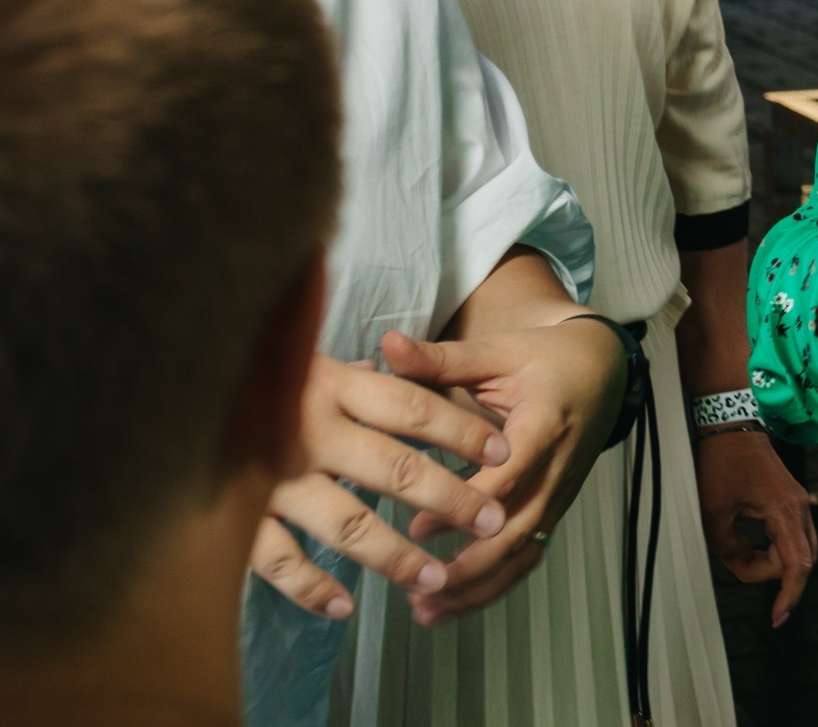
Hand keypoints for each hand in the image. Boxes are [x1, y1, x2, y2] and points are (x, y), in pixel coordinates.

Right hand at [249, 353, 511, 618]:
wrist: (165, 390)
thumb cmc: (248, 377)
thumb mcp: (304, 361)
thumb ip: (354, 376)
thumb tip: (401, 367)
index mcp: (329, 384)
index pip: (413, 408)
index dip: (462, 431)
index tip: (503, 451)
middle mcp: (305, 430)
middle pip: (394, 468)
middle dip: (450, 498)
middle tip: (491, 521)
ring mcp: (270, 478)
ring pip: (348, 523)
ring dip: (397, 555)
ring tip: (436, 574)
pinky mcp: (233, 518)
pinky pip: (280, 561)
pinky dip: (313, 587)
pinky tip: (344, 606)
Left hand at [377, 321, 623, 624]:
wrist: (602, 369)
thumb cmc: (545, 357)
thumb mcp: (496, 351)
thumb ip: (441, 358)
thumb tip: (388, 344)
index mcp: (544, 424)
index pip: (510, 474)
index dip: (466, 503)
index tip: (418, 526)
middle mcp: (558, 467)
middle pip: (519, 529)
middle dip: (470, 566)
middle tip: (416, 584)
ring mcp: (560, 493)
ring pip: (525, 553)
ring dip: (479, 587)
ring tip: (428, 611)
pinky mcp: (555, 508)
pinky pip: (529, 555)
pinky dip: (494, 585)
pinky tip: (454, 604)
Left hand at [695, 428, 817, 625]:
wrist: (731, 428)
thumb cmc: (721, 465)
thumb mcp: (714, 514)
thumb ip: (730, 549)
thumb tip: (742, 566)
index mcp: (784, 511)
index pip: (796, 565)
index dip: (789, 596)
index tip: (777, 618)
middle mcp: (800, 508)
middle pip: (803, 561)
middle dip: (777, 578)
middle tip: (742, 572)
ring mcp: (799, 503)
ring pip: (800, 550)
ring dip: (774, 563)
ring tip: (742, 559)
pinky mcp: (791, 501)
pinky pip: (793, 537)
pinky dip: (776, 550)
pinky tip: (753, 548)